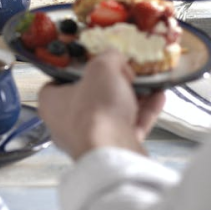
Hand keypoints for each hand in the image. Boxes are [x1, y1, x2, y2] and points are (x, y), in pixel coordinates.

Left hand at [37, 51, 165, 159]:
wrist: (113, 152)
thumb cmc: (96, 110)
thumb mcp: (102, 69)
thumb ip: (108, 57)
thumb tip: (114, 57)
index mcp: (51, 103)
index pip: (57, 82)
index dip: (77, 70)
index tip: (95, 63)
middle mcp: (63, 124)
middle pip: (88, 97)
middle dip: (111, 84)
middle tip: (126, 73)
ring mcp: (87, 139)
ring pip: (110, 113)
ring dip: (132, 98)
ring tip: (148, 84)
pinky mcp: (109, 150)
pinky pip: (126, 127)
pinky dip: (142, 114)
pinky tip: (159, 98)